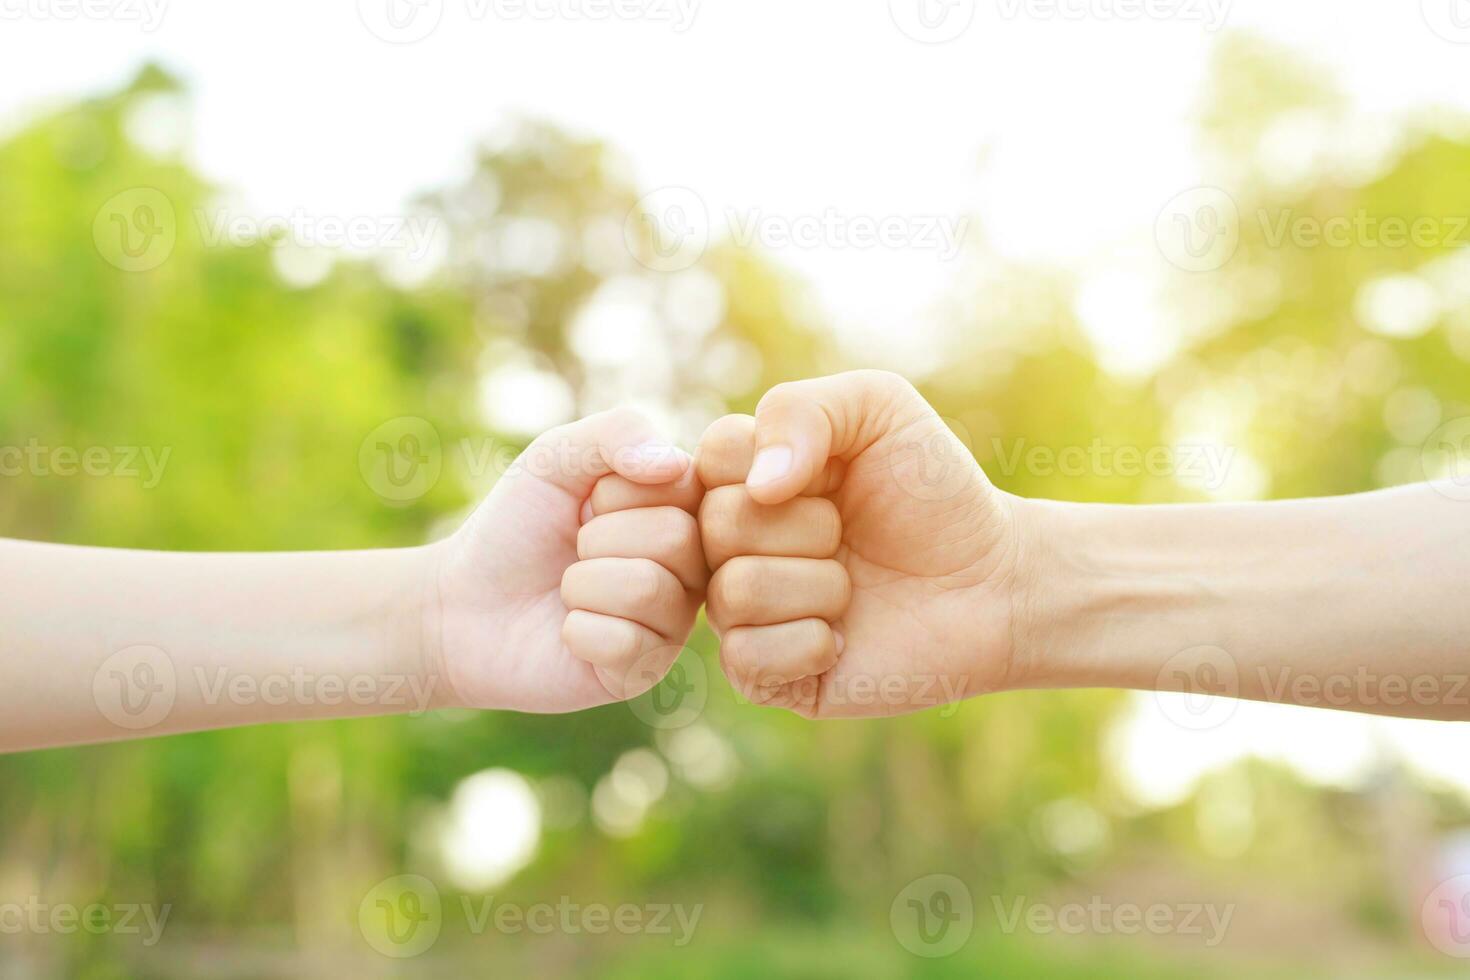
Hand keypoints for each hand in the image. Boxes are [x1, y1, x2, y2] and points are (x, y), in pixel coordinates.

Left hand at [432, 409, 706, 711]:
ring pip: (647, 588)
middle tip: (573, 551)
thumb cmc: (516, 526)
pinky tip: (566, 631)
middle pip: (676, 538)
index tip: (588, 504)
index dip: (618, 491)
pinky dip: (577, 630)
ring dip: (583, 583)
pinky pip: (626, 643)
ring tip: (567, 590)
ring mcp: (672, 623)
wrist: (460, 603)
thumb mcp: (558, 457)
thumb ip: (618, 432)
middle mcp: (690, 567)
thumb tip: (674, 464)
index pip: (687, 485)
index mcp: (681, 511)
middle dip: (598, 538)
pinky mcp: (643, 671)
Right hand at [696, 371, 1024, 717]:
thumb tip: (758, 486)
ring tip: (855, 587)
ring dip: (819, 586)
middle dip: (809, 526)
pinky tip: (845, 637)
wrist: (994, 582)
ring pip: (735, 591)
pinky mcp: (766, 676)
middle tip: (850, 535)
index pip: (711, 455)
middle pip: (718, 525)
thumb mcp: (878, 409)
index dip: (776, 461)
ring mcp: (745, 612)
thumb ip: (801, 410)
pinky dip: (811, 643)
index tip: (831, 474)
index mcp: (748, 477)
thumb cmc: (934, 493)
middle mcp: (732, 544)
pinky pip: (747, 658)